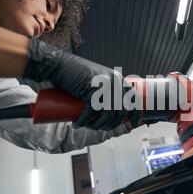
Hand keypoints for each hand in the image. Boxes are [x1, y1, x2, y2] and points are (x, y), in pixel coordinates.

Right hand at [23, 38, 140, 130]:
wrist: (57, 65)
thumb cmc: (75, 75)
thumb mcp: (97, 79)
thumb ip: (106, 89)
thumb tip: (114, 110)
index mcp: (119, 79)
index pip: (134, 99)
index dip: (135, 115)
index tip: (130, 125)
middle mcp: (115, 81)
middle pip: (121, 111)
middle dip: (113, 125)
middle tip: (100, 128)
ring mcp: (104, 85)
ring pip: (108, 114)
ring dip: (98, 126)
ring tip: (88, 126)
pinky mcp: (91, 89)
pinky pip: (91, 112)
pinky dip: (83, 121)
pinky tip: (77, 124)